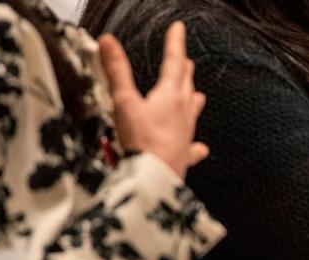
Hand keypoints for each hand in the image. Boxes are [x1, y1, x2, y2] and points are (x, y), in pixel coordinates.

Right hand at [98, 22, 207, 177]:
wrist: (155, 180)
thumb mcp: (123, 102)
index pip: (174, 62)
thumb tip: (107, 42)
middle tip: (186, 61)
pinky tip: (201, 148)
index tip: (179, 29)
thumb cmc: (142, 143)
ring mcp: (186, 135)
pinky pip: (192, 147)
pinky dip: (196, 145)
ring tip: (198, 95)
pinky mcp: (184, 155)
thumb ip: (116, 71)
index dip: (175, 43)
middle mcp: (183, 114)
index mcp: (170, 96)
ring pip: (192, 112)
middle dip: (184, 71)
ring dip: (193, 100)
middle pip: (185, 85)